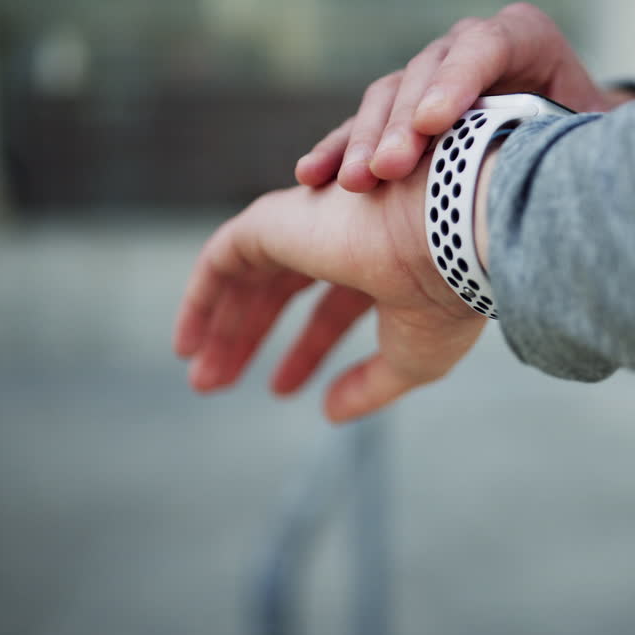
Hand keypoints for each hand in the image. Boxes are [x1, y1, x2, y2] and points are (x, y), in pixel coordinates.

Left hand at [173, 154, 484, 422]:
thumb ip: (369, 386)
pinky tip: (187, 342)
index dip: (305, 352)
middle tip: (217, 385)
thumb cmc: (443, 298)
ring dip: (219, 327)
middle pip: (278, 292)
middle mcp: (340, 239)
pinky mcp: (272, 222)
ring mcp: (304, 226)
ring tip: (200, 377)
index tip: (281, 390)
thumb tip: (330, 413)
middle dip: (248, 339)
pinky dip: (200, 299)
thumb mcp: (411, 360)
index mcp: (380, 265)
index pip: (330, 309)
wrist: (448, 241)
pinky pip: (220, 259)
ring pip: (245, 278)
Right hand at [294, 2, 619, 192]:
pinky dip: (338, 151)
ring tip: (353, 183)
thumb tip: (596, 145)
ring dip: (364, 140)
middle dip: (403, 122)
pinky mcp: (400, 113)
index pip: (489, 44)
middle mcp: (469, 48)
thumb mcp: (598, 134)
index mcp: (523, 38)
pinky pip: (362, 128)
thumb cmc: (587, 140)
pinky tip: (312, 176)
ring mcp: (428, 78)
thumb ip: (594, 135)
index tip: (434, 122)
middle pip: (427, 72)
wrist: (563, 150)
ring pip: (387, 97)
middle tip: (390, 168)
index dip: (458, 79)